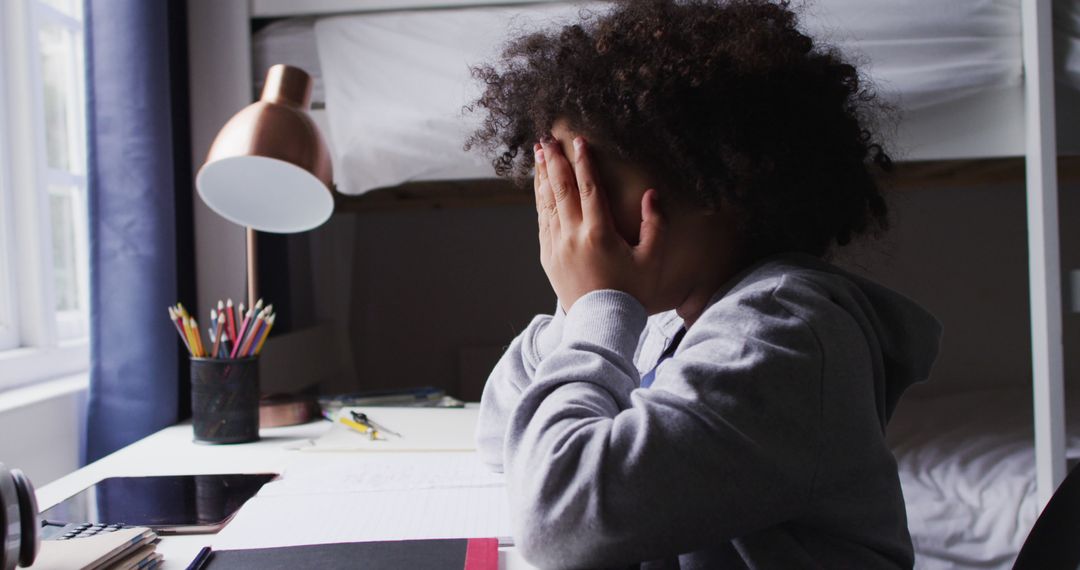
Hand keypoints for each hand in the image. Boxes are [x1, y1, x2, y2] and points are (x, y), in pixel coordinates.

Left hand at [534, 138, 665, 311]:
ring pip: (547, 203)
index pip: (589, 188)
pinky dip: (540, 201)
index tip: (579, 141)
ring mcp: (557, 247)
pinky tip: (540, 188)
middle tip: (546, 139)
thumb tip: (651, 194)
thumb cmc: (631, 294)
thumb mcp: (651, 259)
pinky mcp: (549, 258)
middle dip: (553, 161)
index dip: (584, 162)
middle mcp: (573, 236)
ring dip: (542, 177)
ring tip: (538, 155)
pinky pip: (542, 222)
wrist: (601, 325)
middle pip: (561, 190)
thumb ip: (655, 225)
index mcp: (599, 233)